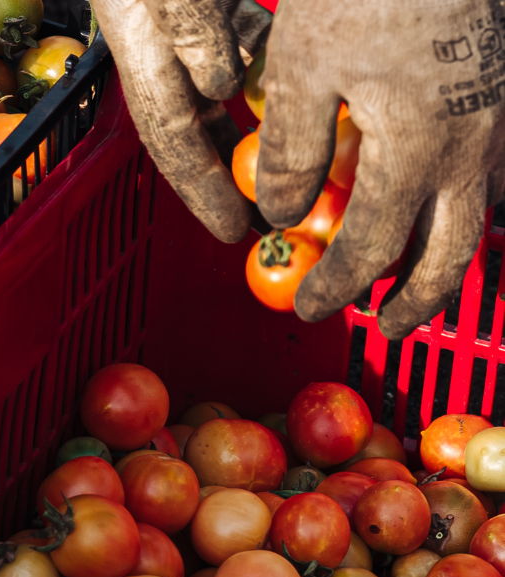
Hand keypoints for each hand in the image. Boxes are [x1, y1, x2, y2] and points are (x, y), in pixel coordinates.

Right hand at [94, 0, 272, 243]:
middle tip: (257, 218)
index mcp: (145, 56)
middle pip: (190, 127)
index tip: (234, 229)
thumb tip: (223, 85)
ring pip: (211, 87)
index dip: (204, 193)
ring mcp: (174, 19)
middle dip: (221, 174)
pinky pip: (232, 36)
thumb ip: (196, 32)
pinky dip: (256, 62)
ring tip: (270, 165)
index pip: (175, 142)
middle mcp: (156, 46)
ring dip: (238, 127)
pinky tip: (282, 71)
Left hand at [257, 0, 504, 339]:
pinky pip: (492, 167)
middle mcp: (471, 146)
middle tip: (387, 325)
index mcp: (418, 152)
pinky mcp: (501, 88)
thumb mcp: (306, 68)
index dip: (338, 285)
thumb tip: (278, 213)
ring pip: (481, 212)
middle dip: (417, 298)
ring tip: (417, 279)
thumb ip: (291, 151)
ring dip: (447, 254)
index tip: (311, 305)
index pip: (372, 247)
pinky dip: (465, 200)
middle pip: (452, 252)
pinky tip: (440, 195)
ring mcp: (498, 118)